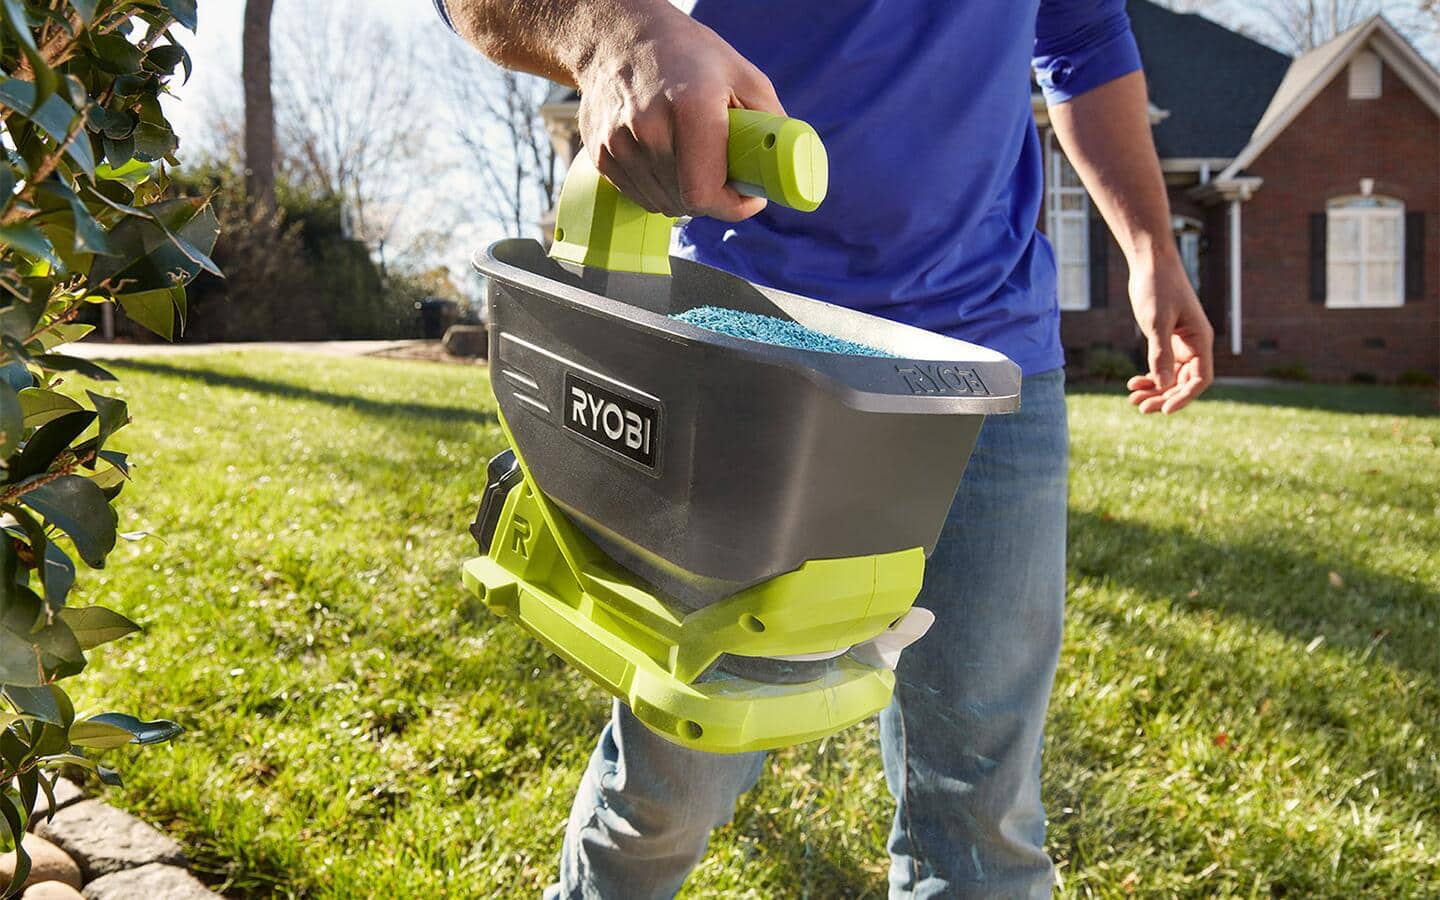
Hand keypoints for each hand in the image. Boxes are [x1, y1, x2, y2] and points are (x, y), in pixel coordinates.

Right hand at [575, 5, 783, 220]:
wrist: (617, 37)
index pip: (704, 193)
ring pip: (662, 204)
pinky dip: (659, 187)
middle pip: (687, 202)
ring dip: (685, 194)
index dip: (733, 206)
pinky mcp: (600, 155)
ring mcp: (618, 145)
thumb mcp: (742, 74)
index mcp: (689, 108)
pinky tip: (665, 156)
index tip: (748, 196)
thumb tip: (785, 165)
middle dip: (714, 197)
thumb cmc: (686, 53)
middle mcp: (648, 129)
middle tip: (725, 173)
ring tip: (692, 158)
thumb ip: (769, 121)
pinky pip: (639, 195)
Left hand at [1125, 249, 1213, 413]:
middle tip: (1140, 408)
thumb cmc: (1157, 287)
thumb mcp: (1157, 321)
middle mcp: (1194, 344)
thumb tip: (1162, 384)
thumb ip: (1160, 352)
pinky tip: (1133, 383)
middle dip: (1164, 396)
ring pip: (1171, 376)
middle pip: (1184, 382)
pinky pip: (1162, 366)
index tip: (1165, 410)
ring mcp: (1181, 343)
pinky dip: (1149, 377)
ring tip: (1133, 400)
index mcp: (1200, 339)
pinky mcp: (1166, 339)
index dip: (1185, 397)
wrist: (1150, 263)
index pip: (1200, 379)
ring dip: (1155, 390)